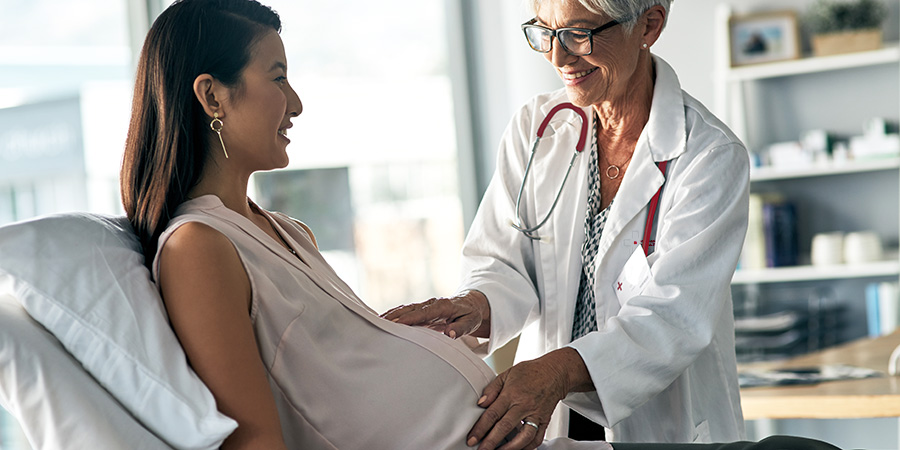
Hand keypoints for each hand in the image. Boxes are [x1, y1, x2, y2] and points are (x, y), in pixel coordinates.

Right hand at [381, 291, 489, 338]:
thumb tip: (450, 334)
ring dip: (391, 315)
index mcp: (442, 306)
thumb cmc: (471, 315)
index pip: (422, 313)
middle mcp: (431, 304)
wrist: (471, 304)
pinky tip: (383, 320)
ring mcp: (425, 306)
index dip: (408, 318)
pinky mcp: (422, 310)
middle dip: (393, 316)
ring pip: (405, 309)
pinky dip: (394, 314)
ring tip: (375, 322)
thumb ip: (461, 328)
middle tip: (378, 324)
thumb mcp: (471, 322)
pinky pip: (406, 311)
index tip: (396, 324)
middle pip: (409, 309)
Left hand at [467, 348, 592, 449]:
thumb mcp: (507, 374)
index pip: (493, 414)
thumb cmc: (531, 372)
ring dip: (510, 448)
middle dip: (491, 442)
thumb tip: (481, 403)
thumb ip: (492, 389)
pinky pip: (537, 438)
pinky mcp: (544, 421)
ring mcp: (535, 414)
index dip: (481, 428)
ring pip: (523, 437)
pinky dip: (528, 448)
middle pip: (505, 427)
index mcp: (512, 394)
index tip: (472, 439)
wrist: (555, 372)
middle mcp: (524, 405)